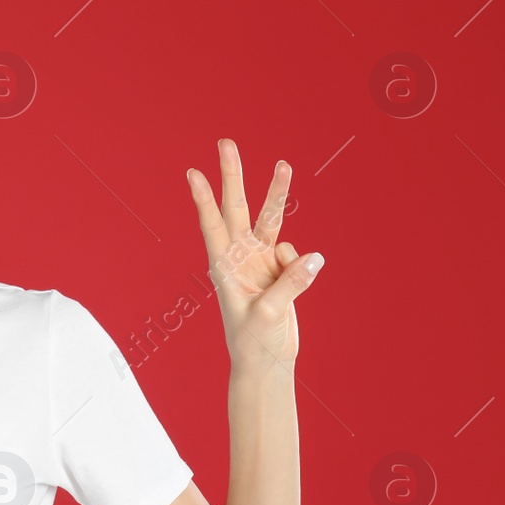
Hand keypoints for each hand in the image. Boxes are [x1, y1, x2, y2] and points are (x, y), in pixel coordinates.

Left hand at [187, 138, 322, 374]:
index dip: (203, 199)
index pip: (211, 224)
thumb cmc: (253, 342)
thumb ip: (290, 285)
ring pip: (269, 218)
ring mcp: (260, 260)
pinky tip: (295, 287)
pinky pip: (295, 254)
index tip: (192, 173)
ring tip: (283, 165)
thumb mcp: (268, 315)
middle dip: (233, 175)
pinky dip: (300, 265)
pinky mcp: (281, 269)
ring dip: (276, 193)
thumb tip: (313, 258)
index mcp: (223, 265)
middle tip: (225, 143)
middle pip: (237, 207)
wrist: (267, 361)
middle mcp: (239, 256)